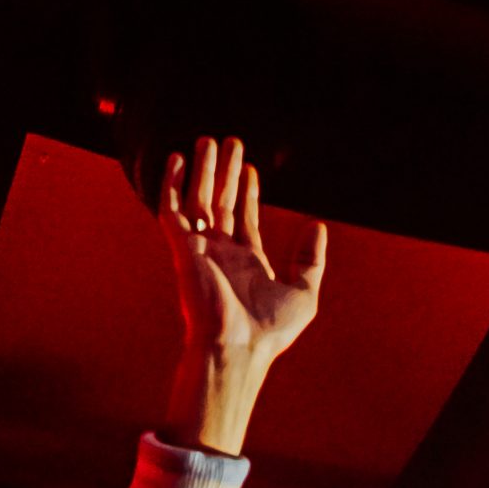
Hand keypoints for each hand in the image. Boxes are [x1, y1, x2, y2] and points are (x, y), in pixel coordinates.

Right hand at [157, 136, 325, 455]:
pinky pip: (171, 210)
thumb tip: (317, 226)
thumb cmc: (269, 331)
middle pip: (221, 203)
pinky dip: (172, 184)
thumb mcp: (304, 293)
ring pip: (198, 200)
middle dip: (226, 173)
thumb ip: (310, 260)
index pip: (245, 219)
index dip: (248, 193)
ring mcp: (200, 251)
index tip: (251, 169)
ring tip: (208, 140)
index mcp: (247, 263)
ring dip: (203, 170)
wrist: (237, 347)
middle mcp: (221, 254)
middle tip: (231, 142)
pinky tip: (177, 159)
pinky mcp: (183, 249)